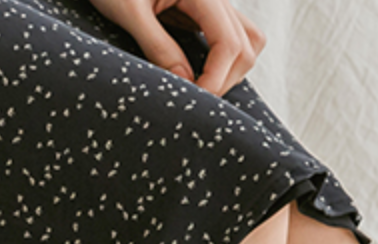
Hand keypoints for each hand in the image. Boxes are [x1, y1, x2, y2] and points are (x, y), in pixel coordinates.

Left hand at [88, 0, 266, 96]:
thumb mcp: (129, 12)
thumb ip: (157, 46)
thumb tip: (185, 83)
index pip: (229, 43)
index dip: (216, 78)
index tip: (193, 99)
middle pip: (245, 46)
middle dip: (225, 79)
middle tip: (193, 98)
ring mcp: (215, 2)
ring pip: (248, 41)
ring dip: (231, 71)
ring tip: (200, 87)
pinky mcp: (207, 10)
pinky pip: (232, 37)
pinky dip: (225, 60)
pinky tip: (201, 73)